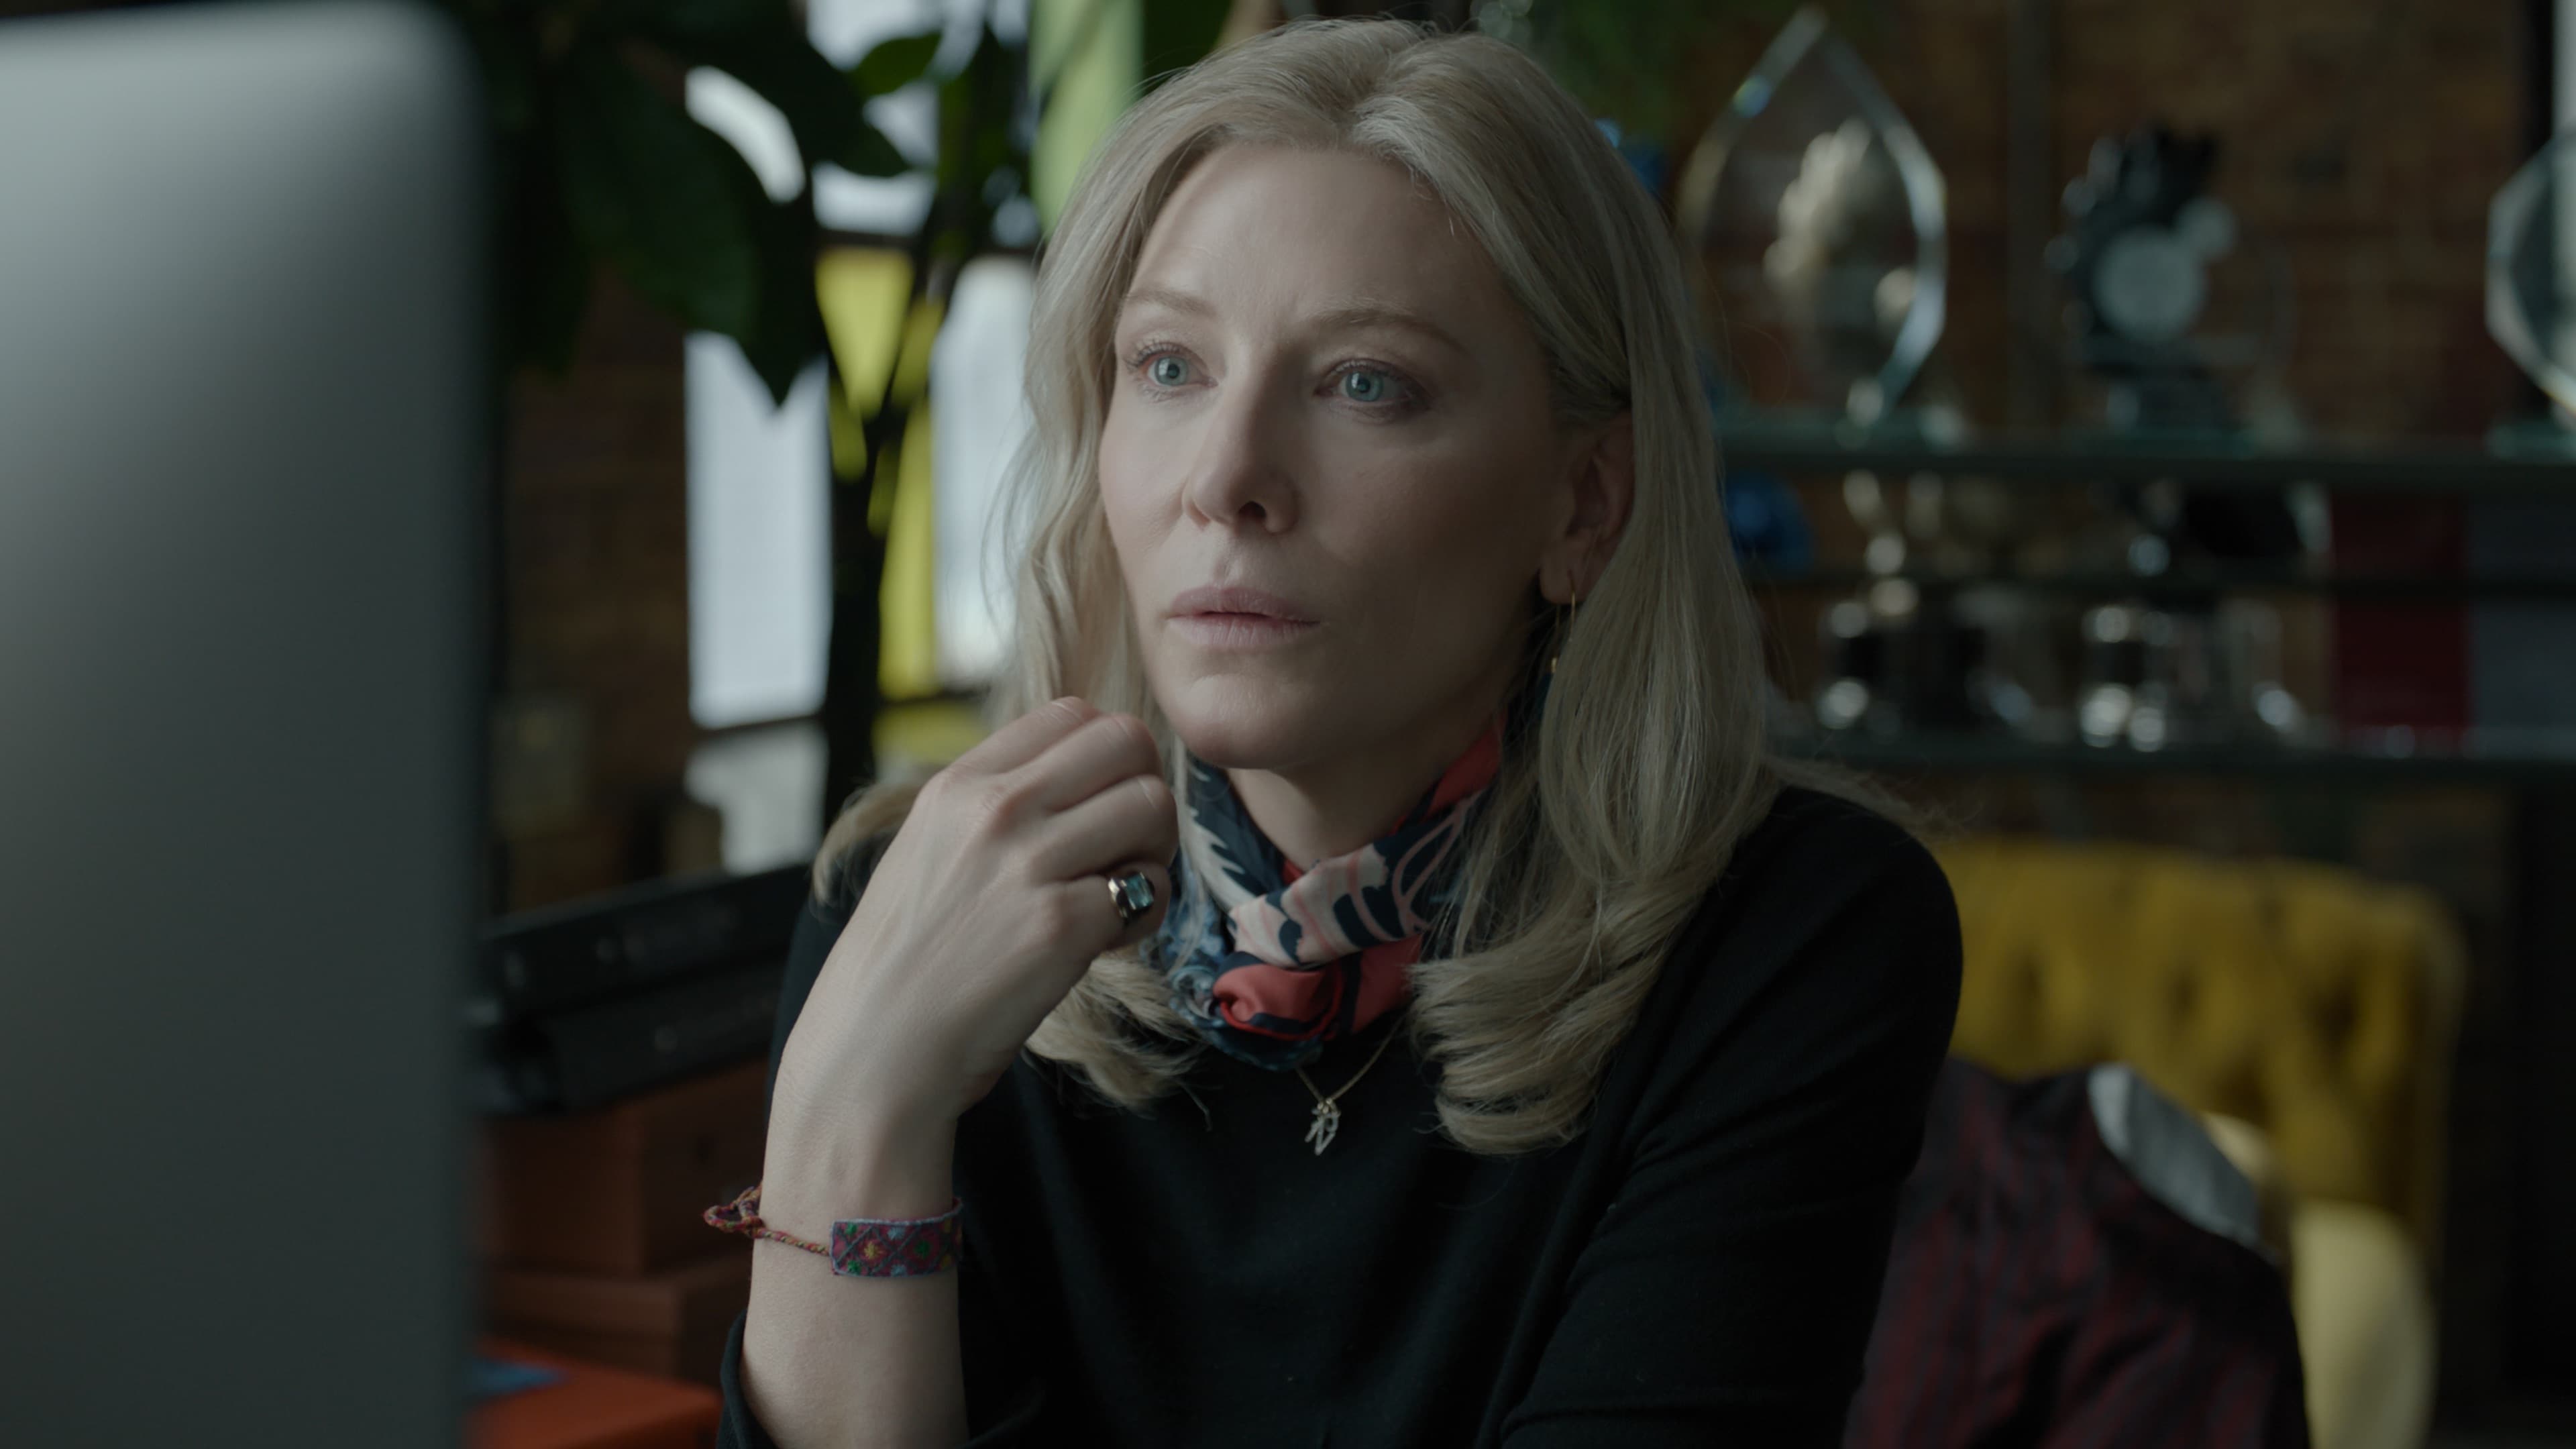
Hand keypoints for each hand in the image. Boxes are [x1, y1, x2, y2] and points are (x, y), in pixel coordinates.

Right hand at [773, 697, 1177, 1134]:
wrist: (873, 1054)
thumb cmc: (909, 963)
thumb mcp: (932, 850)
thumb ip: (997, 806)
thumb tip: (1082, 777)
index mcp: (959, 783)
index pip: (1074, 713)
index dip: (1105, 761)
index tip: (1090, 813)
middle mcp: (994, 809)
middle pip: (1128, 742)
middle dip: (1142, 795)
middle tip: (1122, 852)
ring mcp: (1028, 864)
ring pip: (1152, 806)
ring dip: (1151, 856)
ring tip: (1112, 900)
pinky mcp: (1060, 926)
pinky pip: (1150, 889)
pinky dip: (1142, 921)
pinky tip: (1101, 947)